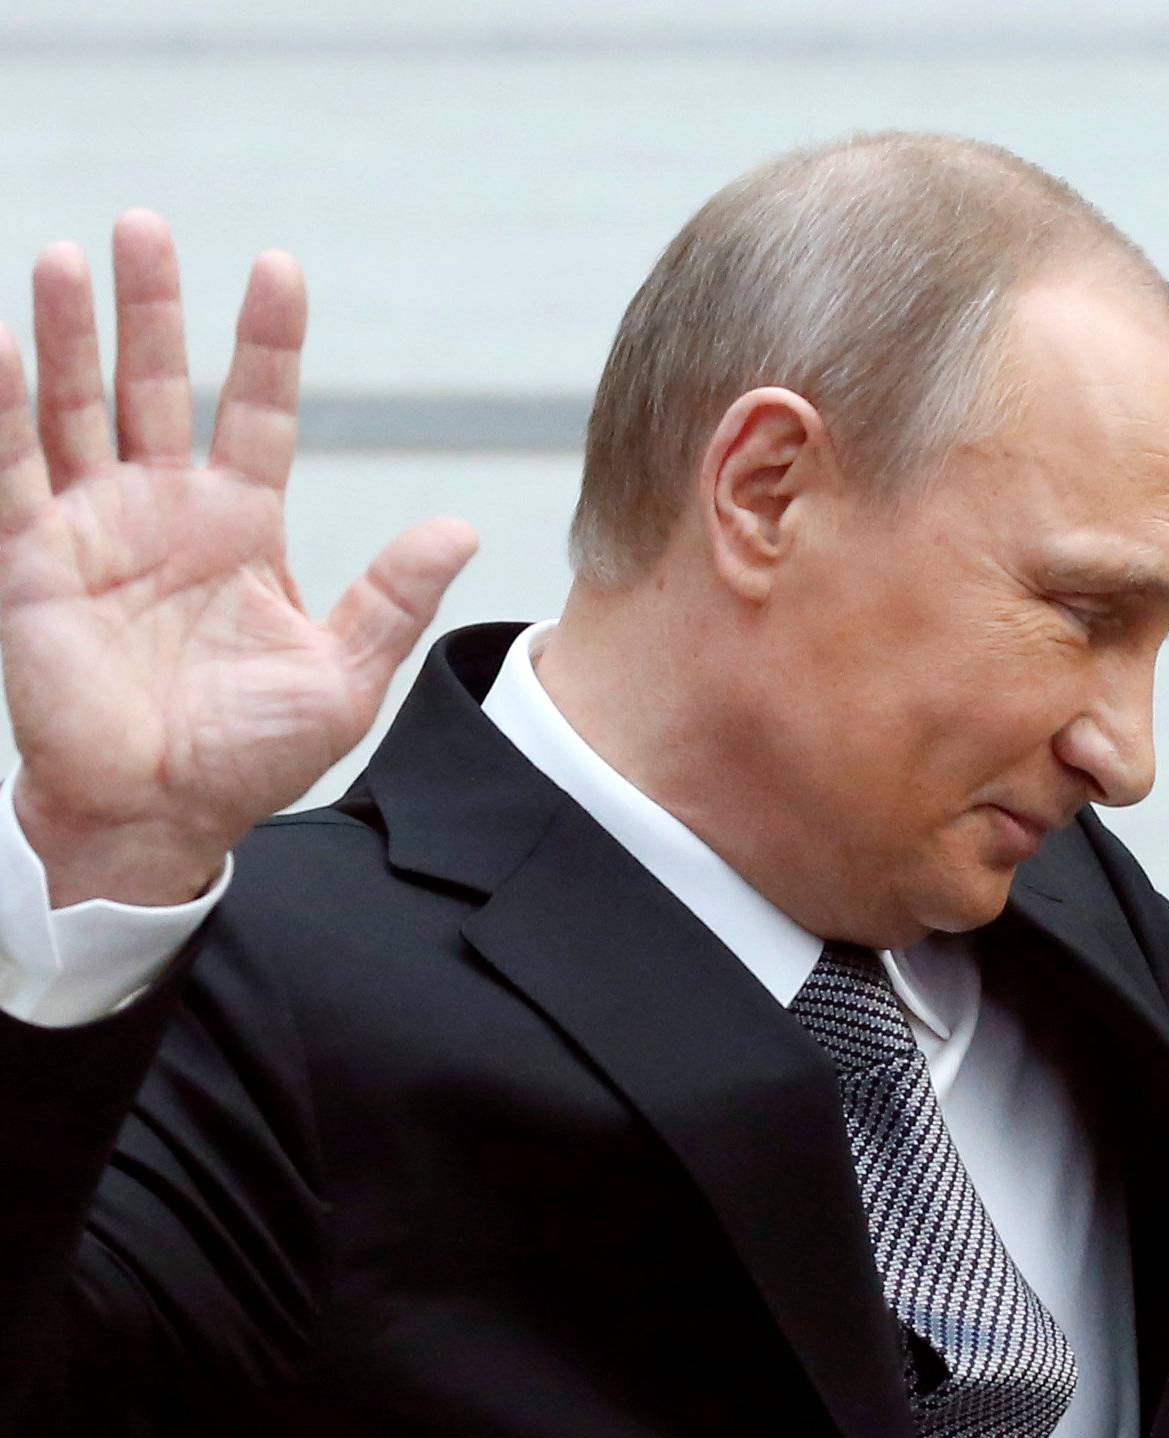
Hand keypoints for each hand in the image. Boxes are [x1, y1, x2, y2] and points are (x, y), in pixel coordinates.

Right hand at [0, 210, 476, 906]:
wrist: (164, 818)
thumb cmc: (249, 757)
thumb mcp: (342, 675)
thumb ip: (393, 598)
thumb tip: (460, 529)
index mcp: (243, 528)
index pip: (258, 411)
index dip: (266, 342)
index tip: (279, 268)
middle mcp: (166, 512)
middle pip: (155, 384)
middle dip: (149, 307)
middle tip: (144, 225)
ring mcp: (97, 530)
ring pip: (78, 407)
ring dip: (70, 333)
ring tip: (66, 254)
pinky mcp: (36, 560)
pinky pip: (12, 470)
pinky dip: (4, 409)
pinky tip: (2, 346)